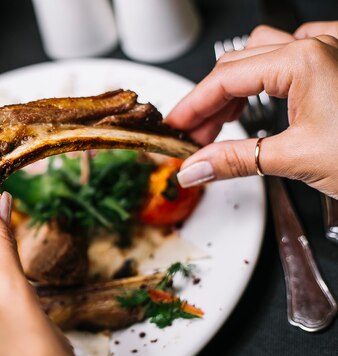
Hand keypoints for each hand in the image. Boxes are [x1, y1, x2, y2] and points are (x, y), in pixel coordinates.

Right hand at [166, 22, 337, 197]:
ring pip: (261, 54)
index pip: (225, 78)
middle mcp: (317, 47)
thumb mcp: (296, 160)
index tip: (172, 127)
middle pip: (238, 64)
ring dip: (234, 87)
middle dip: (209, 101)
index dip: (191, 105)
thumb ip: (235, 161)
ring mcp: (331, 52)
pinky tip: (261, 99)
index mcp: (304, 61)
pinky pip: (291, 53)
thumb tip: (195, 168)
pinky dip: (266, 77)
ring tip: (220, 122)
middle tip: (192, 137)